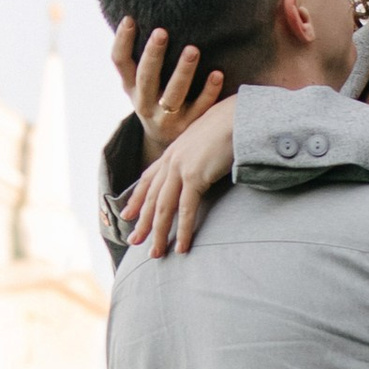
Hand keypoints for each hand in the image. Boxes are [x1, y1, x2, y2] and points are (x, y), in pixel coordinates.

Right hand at [111, 20, 225, 142]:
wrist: (165, 143)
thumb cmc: (155, 98)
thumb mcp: (141, 83)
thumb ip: (142, 56)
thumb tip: (145, 13)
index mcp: (131, 87)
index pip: (120, 62)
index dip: (122, 42)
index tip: (130, 19)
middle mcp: (144, 103)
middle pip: (146, 78)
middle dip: (153, 55)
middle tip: (161, 32)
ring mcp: (166, 118)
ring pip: (173, 95)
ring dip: (183, 72)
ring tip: (192, 50)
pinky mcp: (188, 127)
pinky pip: (200, 108)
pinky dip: (209, 92)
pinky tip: (218, 74)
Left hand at [123, 99, 238, 255]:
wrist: (240, 114)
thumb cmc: (231, 123)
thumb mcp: (208, 137)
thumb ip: (199, 152)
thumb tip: (204, 163)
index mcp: (174, 150)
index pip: (148, 178)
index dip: (137, 197)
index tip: (128, 214)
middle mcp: (172, 159)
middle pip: (152, 197)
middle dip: (143, 222)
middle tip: (134, 242)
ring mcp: (181, 167)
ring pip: (163, 208)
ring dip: (159, 233)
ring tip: (156, 254)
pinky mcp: (195, 176)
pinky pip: (186, 210)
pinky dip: (184, 231)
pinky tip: (182, 247)